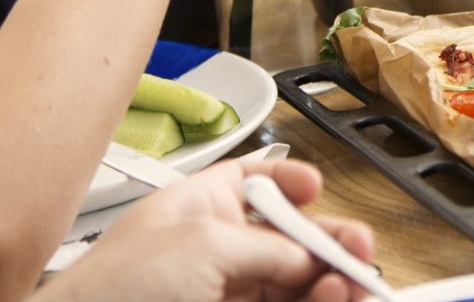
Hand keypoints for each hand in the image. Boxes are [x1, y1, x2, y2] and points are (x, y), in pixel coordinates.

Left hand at [35, 158, 376, 301]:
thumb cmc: (112, 292)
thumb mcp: (204, 246)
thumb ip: (269, 248)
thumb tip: (314, 256)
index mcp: (199, 209)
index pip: (256, 183)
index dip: (290, 183)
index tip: (318, 191)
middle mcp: (213, 252)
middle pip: (289, 243)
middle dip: (327, 246)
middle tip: (360, 255)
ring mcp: (220, 295)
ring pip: (292, 287)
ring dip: (326, 283)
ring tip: (346, 287)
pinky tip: (328, 300)